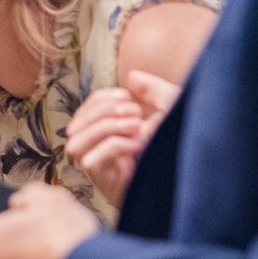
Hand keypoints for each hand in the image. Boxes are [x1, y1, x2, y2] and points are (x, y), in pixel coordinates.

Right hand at [65, 70, 180, 207]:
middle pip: (75, 125)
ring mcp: (96, 166)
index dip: (102, 98)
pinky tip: (138, 144)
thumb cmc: (175, 145)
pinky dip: (116, 145)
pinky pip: (93, 160)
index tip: (128, 97)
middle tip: (135, 112)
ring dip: (105, 128)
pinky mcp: (102, 181)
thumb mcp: (169, 110)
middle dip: (104, 111)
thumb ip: (152, 91)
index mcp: (105, 131)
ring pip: (76, 143)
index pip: (86, 109)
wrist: (182, 181)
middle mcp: (94, 148)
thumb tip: (131, 77)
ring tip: (136, 126)